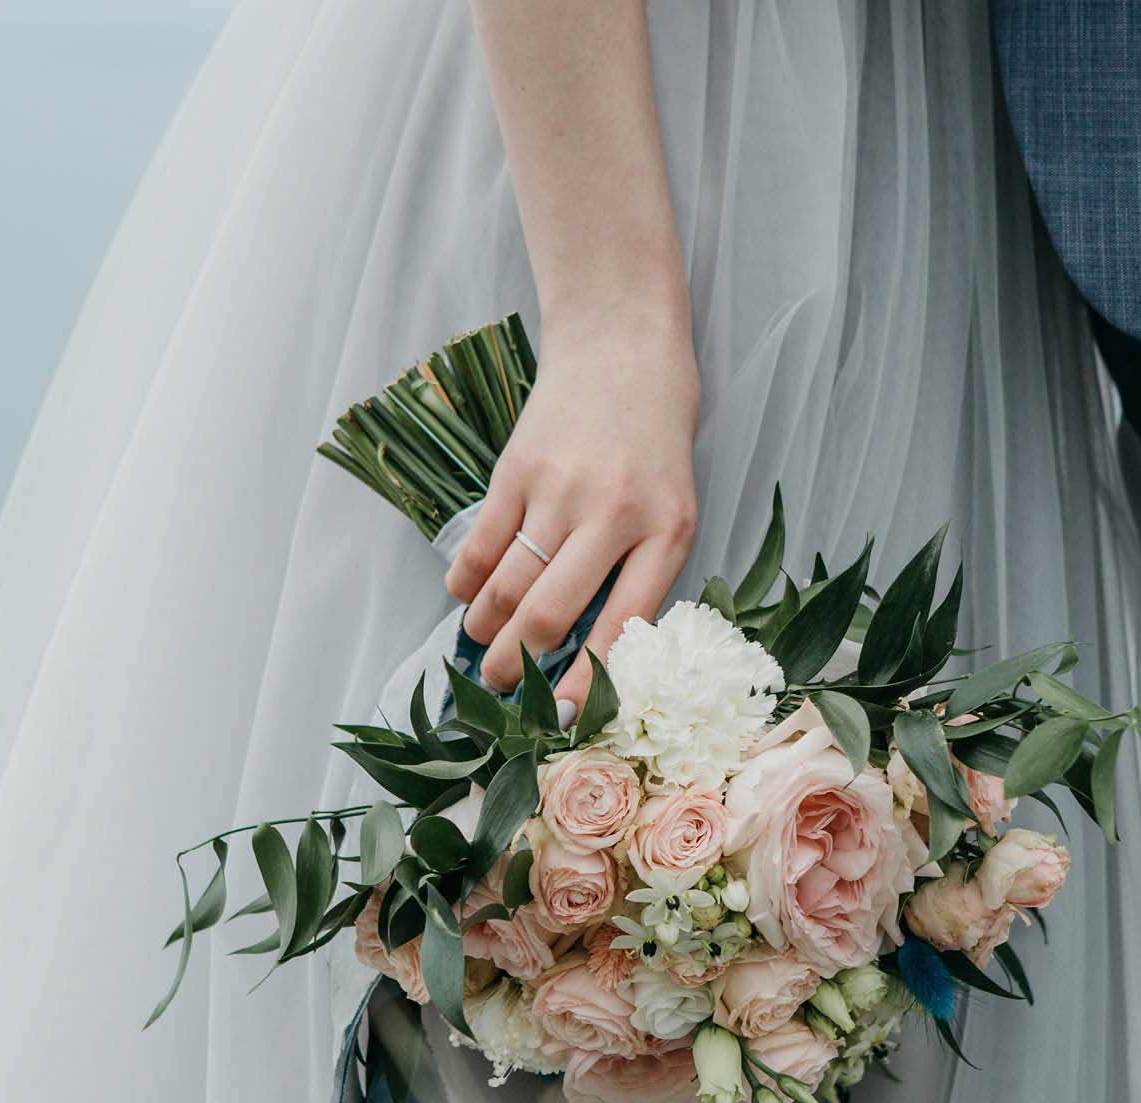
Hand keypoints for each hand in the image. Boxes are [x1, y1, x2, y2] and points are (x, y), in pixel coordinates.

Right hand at [445, 316, 699, 705]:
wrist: (623, 347)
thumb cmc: (657, 445)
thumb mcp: (674, 512)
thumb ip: (640, 574)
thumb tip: (587, 653)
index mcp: (666, 535)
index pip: (622, 628)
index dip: (587, 682)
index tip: (563, 717)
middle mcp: (613, 515)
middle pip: (549, 614)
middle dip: (518, 668)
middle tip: (505, 689)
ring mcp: (560, 490)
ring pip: (507, 586)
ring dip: (486, 632)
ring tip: (483, 654)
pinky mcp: (517, 468)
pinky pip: (481, 545)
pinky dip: (466, 583)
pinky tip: (466, 601)